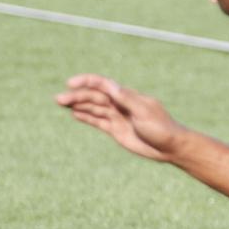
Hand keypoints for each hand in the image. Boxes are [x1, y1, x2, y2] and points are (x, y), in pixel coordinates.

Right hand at [55, 74, 186, 160]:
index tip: (71, 83)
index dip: (87, 82)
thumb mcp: (144, 111)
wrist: (169, 146)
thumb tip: (110, 85)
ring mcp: (118, 117)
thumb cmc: (161, 127)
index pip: (104, 85)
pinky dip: (87, 117)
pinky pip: (98, 121)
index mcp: (128, 96)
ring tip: (61, 102)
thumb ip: (126, 98)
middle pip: (95, 97)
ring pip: (94, 108)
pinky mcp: (116, 130)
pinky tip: (75, 114)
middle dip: (77, 96)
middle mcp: (121, 104)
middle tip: (58, 99)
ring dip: (78, 105)